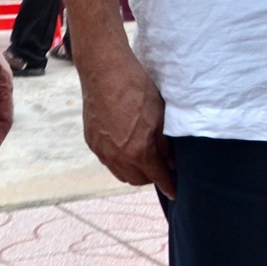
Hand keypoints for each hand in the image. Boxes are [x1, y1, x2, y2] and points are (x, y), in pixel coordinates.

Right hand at [77, 46, 174, 197]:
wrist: (106, 73)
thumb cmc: (138, 90)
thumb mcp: (161, 116)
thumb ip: (165, 143)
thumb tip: (170, 160)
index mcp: (137, 151)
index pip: (157, 177)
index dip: (168, 185)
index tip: (175, 192)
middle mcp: (116, 156)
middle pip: (137, 180)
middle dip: (152, 177)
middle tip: (163, 167)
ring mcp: (101, 150)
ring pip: (120, 173)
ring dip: (134, 171)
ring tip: (146, 159)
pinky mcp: (91, 142)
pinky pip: (108, 161)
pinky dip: (120, 161)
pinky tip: (128, 148)